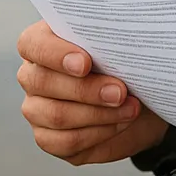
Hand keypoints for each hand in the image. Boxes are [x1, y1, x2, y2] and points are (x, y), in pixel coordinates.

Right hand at [16, 19, 168, 165]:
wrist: (142, 97)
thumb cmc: (127, 61)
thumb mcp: (122, 43)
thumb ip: (111, 36)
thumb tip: (121, 33)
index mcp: (44, 42)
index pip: (32, 44)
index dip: (55, 54)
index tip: (86, 63)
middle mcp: (34, 75)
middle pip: (43, 82)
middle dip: (87, 89)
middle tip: (120, 91)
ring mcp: (38, 109)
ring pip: (56, 115)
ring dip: (99, 113)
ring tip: (131, 108)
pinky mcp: (50, 138)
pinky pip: (66, 141)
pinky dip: (98, 132)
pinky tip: (120, 123)